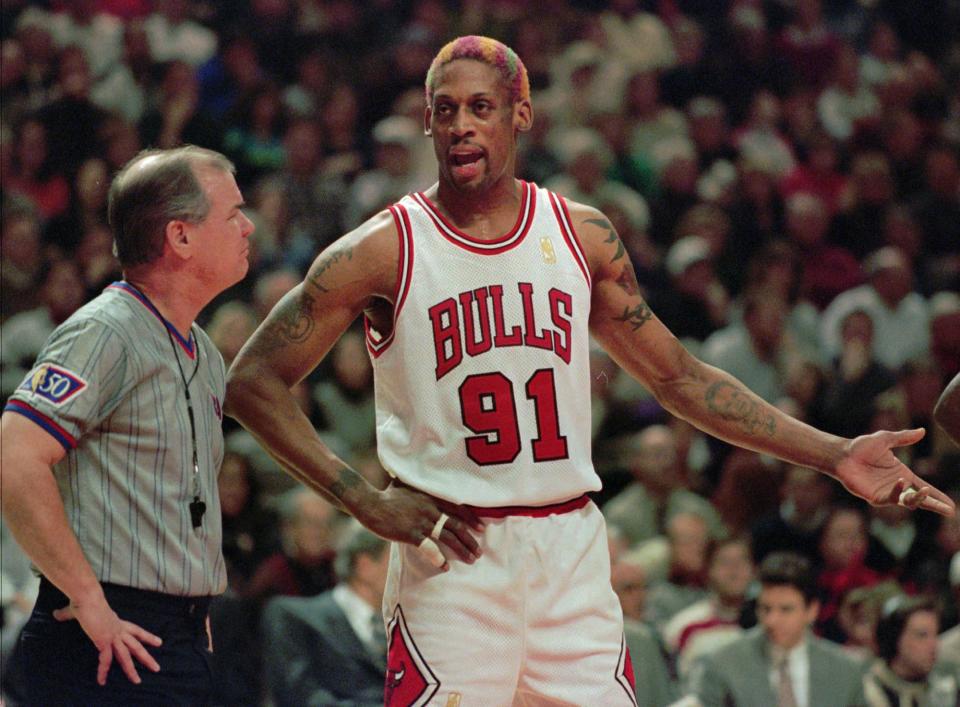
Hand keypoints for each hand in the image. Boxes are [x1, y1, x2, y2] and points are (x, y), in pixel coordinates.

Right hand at [54, 595, 162, 685]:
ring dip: (131, 669)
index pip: (136, 631)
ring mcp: (113, 636)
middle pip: (137, 645)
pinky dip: (103, 670)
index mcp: (117, 622)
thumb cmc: (84, 601)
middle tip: (156, 667)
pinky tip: (101, 681)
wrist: (87, 597)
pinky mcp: (104, 640)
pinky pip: (105, 659)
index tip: (159, 642)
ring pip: (126, 656)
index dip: (147, 637)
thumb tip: (56, 614)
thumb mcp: (78, 610)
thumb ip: (67, 614)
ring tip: (137, 681)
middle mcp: (118, 630)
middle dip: (147, 657)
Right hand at [355, 482, 484, 570]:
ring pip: (448, 536)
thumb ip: (420, 486)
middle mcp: (430, 508)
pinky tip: (445, 567)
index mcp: (431, 497)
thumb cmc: (387, 495)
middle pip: (456, 525)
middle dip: (470, 539)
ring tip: (471, 559)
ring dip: (462, 549)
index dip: (471, 519)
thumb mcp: (408, 485)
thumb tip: (423, 480)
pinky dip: (438, 558)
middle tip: (479, 551)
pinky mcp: (411, 533)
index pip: (458, 508)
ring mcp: (421, 521)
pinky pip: (429, 548)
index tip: (481, 528)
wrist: (370, 503)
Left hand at [834, 428, 955, 515]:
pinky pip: (891, 498)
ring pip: (908, 502)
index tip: (952, 505)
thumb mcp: (886, 439)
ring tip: (924, 491)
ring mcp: (886, 493)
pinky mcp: (875, 497)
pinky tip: (901, 481)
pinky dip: (898, 491)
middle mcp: (897, 486)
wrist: (842, 454)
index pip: (924, 487)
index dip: (937, 496)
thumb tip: (923, 431)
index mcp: (903, 474)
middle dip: (935, 505)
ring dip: (918, 498)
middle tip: (949, 511)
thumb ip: (904, 437)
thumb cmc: (861, 447)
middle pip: (920, 499)